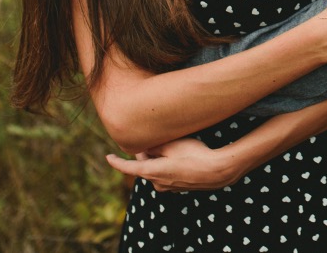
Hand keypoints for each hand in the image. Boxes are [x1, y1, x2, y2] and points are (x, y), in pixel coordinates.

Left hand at [106, 137, 239, 191]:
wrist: (217, 171)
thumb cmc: (195, 155)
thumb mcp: (173, 145)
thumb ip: (156, 145)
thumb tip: (147, 147)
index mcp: (152, 172)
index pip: (128, 168)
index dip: (116, 162)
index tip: (108, 157)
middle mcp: (157, 183)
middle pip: (143, 166)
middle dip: (145, 153)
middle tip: (152, 138)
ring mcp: (168, 187)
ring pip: (155, 170)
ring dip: (157, 159)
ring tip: (169, 145)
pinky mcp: (178, 187)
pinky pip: (166, 175)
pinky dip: (166, 165)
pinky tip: (180, 156)